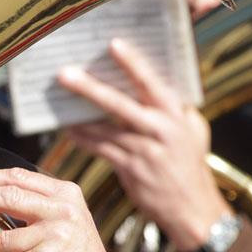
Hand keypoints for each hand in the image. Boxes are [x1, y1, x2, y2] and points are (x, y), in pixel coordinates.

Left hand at [59, 38, 230, 250]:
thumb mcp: (194, 130)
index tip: (112, 44)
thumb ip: (176, 107)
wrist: (192, 208)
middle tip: (64, 73)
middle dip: (90, 87)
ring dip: (78, 114)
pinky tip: (68, 129)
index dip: (132, 63)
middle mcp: (160, 129)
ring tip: (57, 99)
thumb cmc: (189, 163)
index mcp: (175, 114)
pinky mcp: (130, 168)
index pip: (151, 82)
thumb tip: (156, 80)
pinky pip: (100, 149)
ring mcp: (144, 150)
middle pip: (119, 103)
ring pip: (104, 127)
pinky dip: (83, 138)